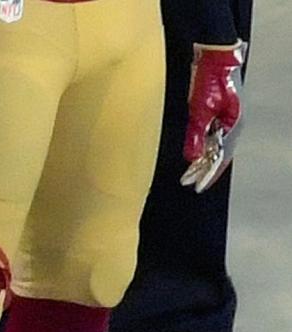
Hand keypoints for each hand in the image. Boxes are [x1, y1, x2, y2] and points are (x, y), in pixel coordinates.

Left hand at [182, 41, 245, 191]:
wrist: (215, 54)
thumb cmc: (211, 77)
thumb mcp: (200, 108)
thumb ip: (196, 134)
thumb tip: (193, 156)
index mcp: (233, 124)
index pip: (221, 156)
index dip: (208, 173)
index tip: (196, 187)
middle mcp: (233, 122)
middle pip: (218, 152)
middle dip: (203, 169)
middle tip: (188, 182)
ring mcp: (227, 116)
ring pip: (214, 144)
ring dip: (202, 158)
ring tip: (189, 172)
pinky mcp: (218, 109)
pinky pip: (211, 134)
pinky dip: (202, 145)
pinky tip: (195, 152)